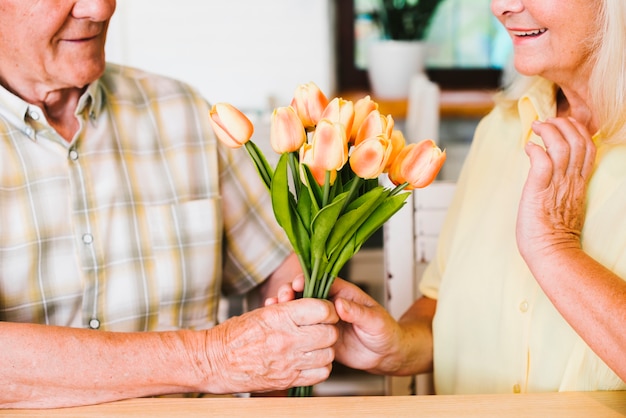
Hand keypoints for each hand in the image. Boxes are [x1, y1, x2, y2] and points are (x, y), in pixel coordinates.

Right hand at [205, 298, 337, 393]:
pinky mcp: (287, 380)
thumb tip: (315, 308)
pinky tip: (311, 361)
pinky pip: (320, 374)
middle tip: (321, 328)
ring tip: (315, 346)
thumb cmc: (235, 334)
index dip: (328, 310)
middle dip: (328, 329)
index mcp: (280, 317)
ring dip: (325, 349)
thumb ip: (290, 310)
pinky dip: (320, 367)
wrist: (214, 361)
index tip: (325, 312)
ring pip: (328, 354)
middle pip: (329, 333)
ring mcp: (288, 361)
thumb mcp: (262, 312)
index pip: (322, 310)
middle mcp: (287, 339)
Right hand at [266, 276, 412, 374]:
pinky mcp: (319, 337)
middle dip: (292, 293)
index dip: (307, 280)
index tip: (295, 284)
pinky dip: (290, 329)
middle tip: (282, 297)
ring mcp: (323, 321)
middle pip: (306, 294)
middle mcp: (331, 305)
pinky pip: (303, 330)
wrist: (386, 355)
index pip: (321, 281)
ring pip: (301, 312)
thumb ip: (357, 312)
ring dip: (287, 310)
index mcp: (343, 293)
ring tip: (274, 310)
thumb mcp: (375, 321)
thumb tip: (340, 304)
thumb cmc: (386, 333)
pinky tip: (279, 330)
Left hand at [517, 117, 595, 262]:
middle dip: (564, 125)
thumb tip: (549, 169)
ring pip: (562, 147)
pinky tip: (528, 148)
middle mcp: (571, 181)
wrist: (550, 252)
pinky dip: (535, 150)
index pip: (588, 148)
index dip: (578, 131)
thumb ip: (563, 185)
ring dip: (548, 132)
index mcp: (579, 183)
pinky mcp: (539, 191)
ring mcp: (556, 185)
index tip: (563, 125)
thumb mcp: (565, 202)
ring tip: (536, 127)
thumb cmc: (552, 231)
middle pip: (578, 141)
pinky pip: (542, 163)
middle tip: (548, 121)